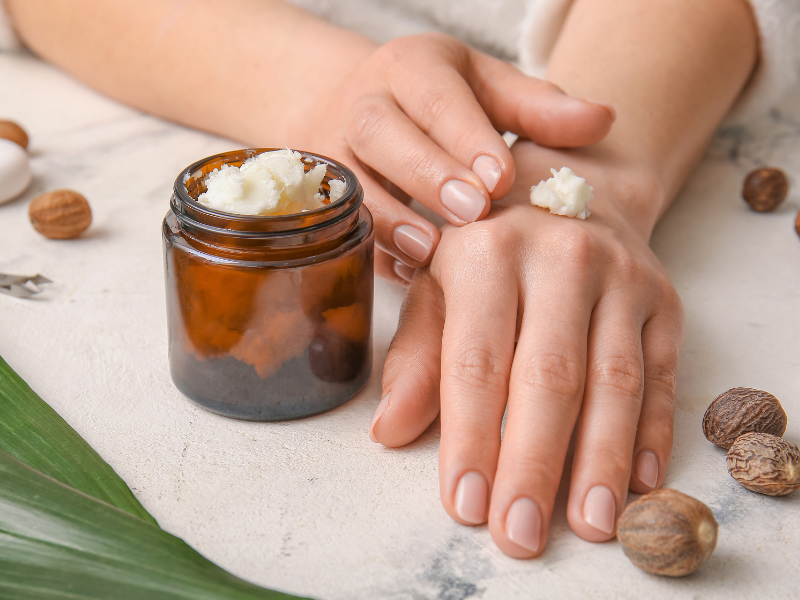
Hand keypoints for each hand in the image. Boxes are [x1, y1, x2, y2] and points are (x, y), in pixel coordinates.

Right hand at [306, 33, 614, 283]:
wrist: (364, 111)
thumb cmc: (443, 105)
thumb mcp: (489, 91)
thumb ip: (539, 108)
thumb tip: (602, 119)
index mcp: (410, 67)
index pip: (434, 94)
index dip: (464, 136)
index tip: (500, 179)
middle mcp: (364, 104)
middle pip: (381, 133)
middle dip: (426, 173)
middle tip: (472, 213)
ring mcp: (335, 152)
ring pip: (351, 184)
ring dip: (390, 220)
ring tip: (431, 252)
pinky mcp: (325, 198)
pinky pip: (342, 226)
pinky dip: (375, 251)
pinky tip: (411, 273)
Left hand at [370, 140, 683, 556]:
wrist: (573, 183)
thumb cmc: (488, 245)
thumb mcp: (437, 284)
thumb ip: (417, 355)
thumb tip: (390, 431)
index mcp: (485, 250)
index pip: (476, 360)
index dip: (471, 437)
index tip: (465, 505)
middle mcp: (559, 256)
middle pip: (550, 377)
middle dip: (535, 463)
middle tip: (521, 534)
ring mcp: (621, 276)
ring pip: (615, 381)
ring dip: (602, 461)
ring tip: (591, 525)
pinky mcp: (665, 297)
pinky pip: (663, 374)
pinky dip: (654, 433)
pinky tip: (640, 485)